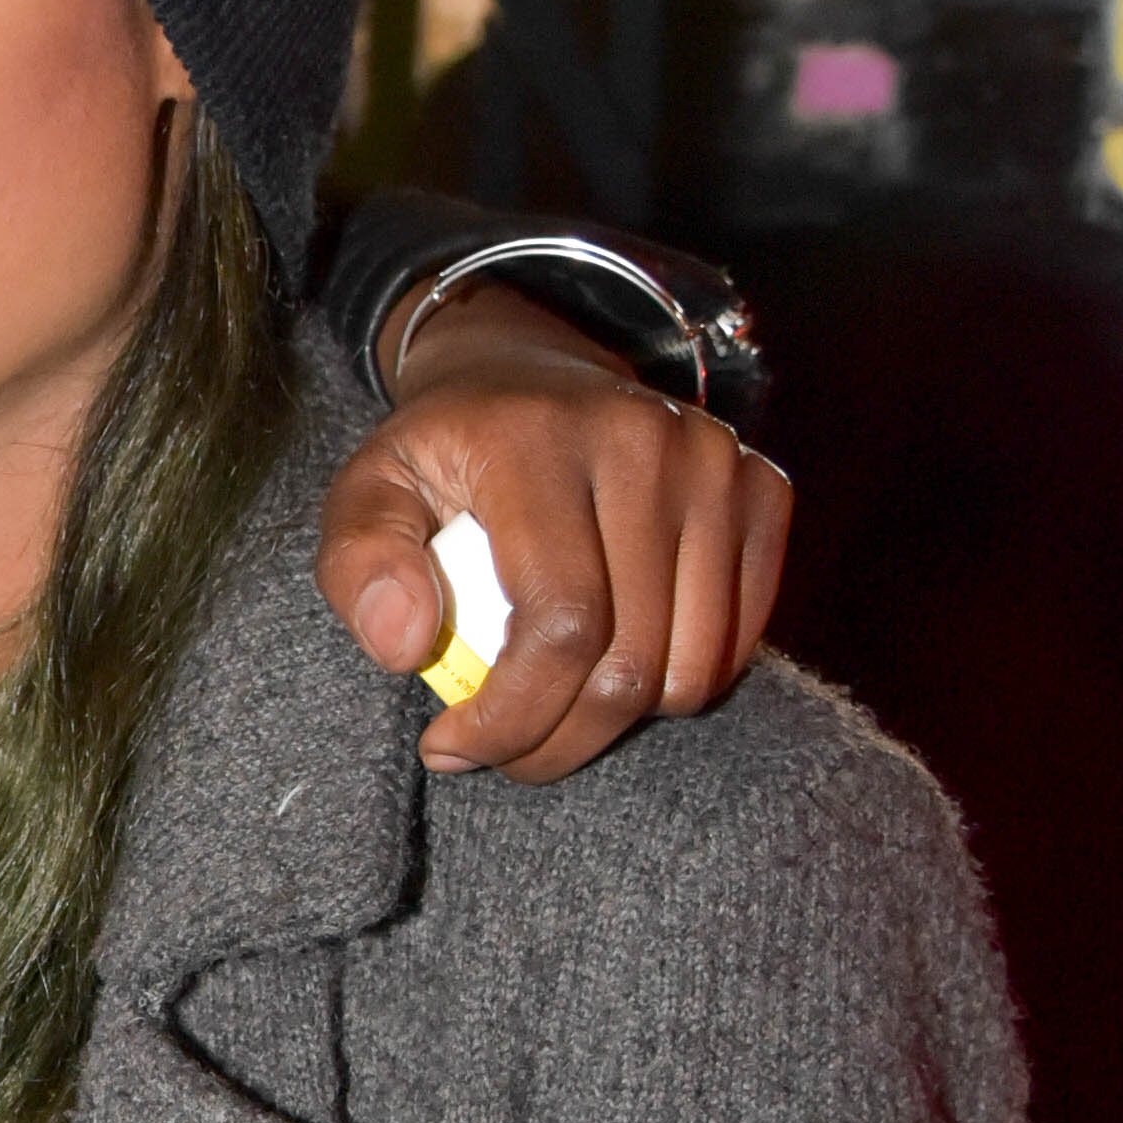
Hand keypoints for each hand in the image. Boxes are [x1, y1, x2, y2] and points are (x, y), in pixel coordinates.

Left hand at [313, 292, 789, 785]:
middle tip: (506, 751)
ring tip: (559, 699)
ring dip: (622, 720)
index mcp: (538, 443)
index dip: (513, 716)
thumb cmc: (445, 455)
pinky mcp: (762, 488)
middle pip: (631, 662)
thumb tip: (405, 648)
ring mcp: (716, 463)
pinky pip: (738, 642)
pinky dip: (679, 680)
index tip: (451, 747)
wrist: (527, 371)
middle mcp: (644, 442)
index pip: (560, 623)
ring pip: (694, 668)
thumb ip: (360, 565)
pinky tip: (619, 657)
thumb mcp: (367, 494)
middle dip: (560, 739)